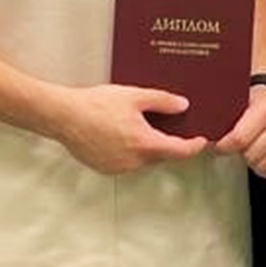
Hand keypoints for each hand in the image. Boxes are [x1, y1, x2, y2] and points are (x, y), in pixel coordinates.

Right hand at [53, 85, 208, 174]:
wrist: (64, 116)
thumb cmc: (96, 104)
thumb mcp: (133, 96)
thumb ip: (162, 101)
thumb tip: (183, 106)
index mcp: (144, 143)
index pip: (178, 151)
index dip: (193, 147)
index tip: (201, 141)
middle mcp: (133, 161)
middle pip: (160, 155)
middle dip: (165, 143)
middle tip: (163, 125)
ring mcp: (119, 168)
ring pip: (143, 160)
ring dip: (146, 148)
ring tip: (135, 126)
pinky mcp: (105, 169)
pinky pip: (126, 163)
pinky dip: (129, 152)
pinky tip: (119, 134)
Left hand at [216, 85, 265, 179]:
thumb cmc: (252, 100)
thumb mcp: (236, 100)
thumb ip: (221, 118)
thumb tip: (204, 139)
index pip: (239, 139)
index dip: (223, 146)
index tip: (218, 145)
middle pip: (250, 155)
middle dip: (237, 153)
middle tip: (234, 145)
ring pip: (262, 166)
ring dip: (250, 161)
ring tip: (248, 148)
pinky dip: (263, 169)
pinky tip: (258, 156)